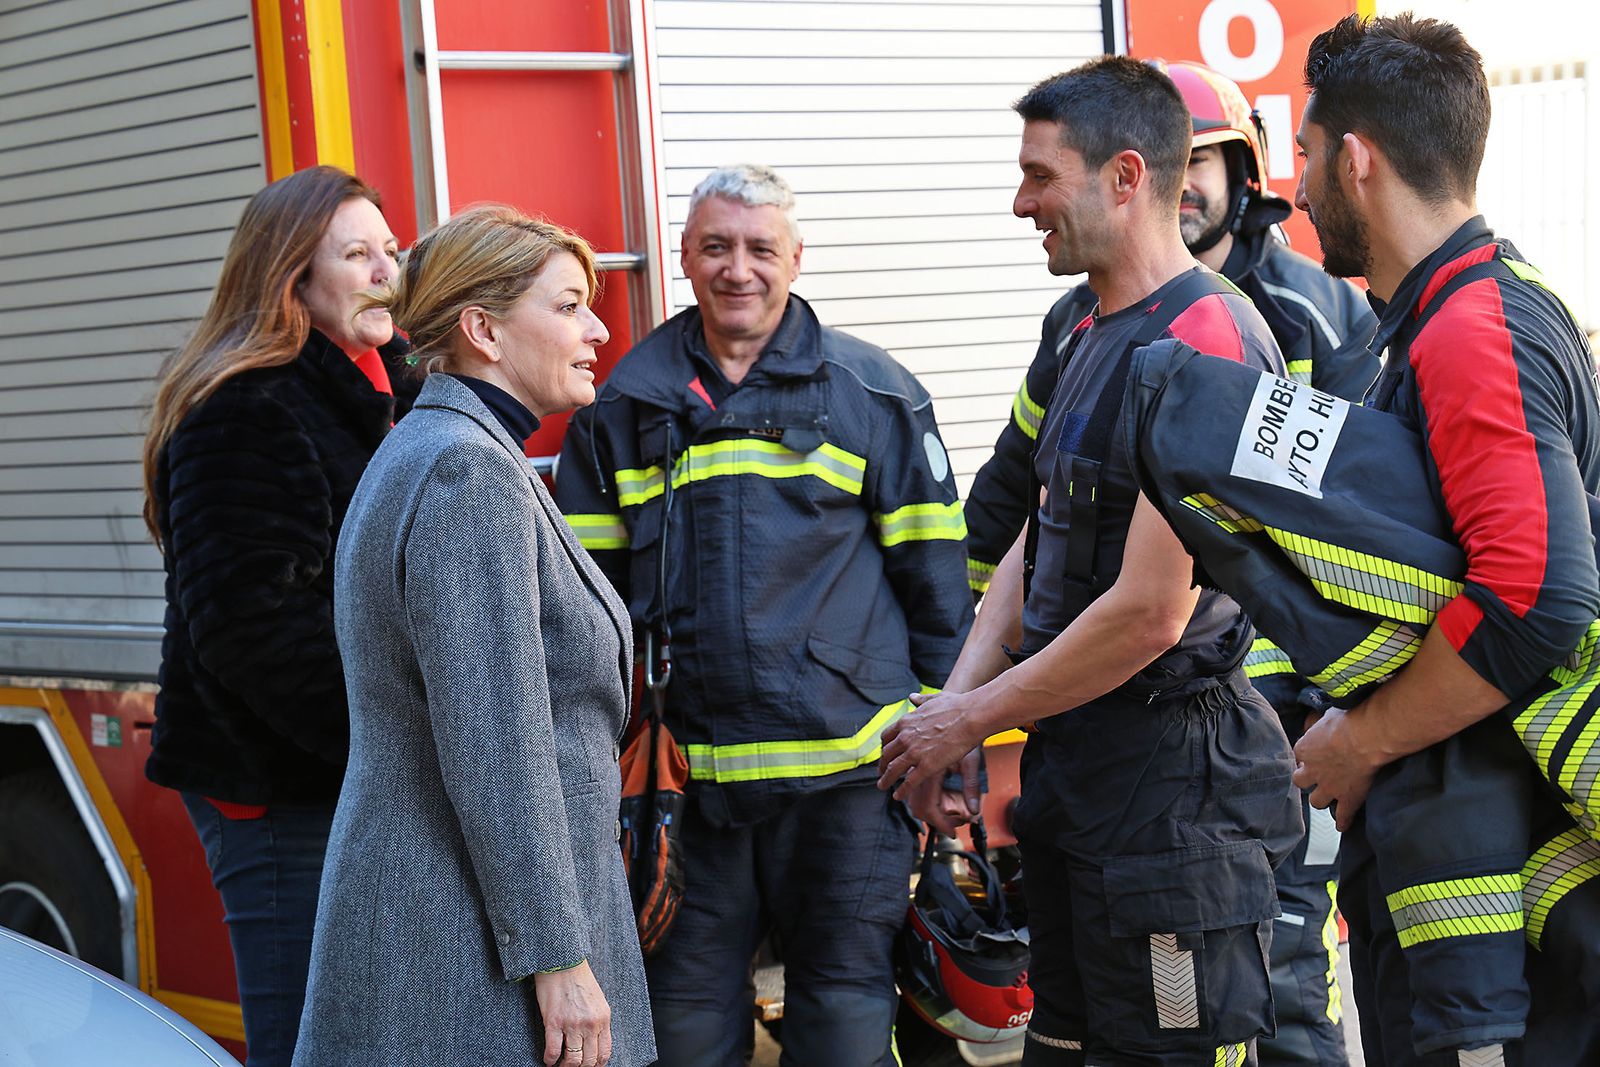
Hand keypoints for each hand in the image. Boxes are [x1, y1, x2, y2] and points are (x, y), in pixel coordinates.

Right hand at [535, 961, 610, 1066]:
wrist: (562, 962)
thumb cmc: (579, 979)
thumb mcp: (598, 1001)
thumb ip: (598, 1021)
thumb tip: (594, 1041)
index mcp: (603, 1019)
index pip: (604, 1052)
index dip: (597, 1065)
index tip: (590, 1066)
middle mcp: (590, 1024)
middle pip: (589, 1060)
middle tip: (573, 1066)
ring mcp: (572, 1024)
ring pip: (573, 1060)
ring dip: (565, 1066)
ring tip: (560, 1065)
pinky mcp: (553, 1022)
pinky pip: (552, 1050)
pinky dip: (549, 1059)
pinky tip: (548, 1059)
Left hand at [877, 690, 981, 802]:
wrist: (970, 716)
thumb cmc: (956, 706)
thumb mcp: (933, 698)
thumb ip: (921, 700)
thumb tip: (912, 697)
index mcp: (906, 722)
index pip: (887, 737)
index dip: (884, 747)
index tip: (885, 753)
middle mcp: (905, 737)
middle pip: (886, 755)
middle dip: (882, 765)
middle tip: (881, 772)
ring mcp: (914, 752)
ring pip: (893, 770)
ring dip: (886, 780)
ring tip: (883, 786)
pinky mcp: (926, 766)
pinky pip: (909, 781)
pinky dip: (902, 790)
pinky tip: (898, 796)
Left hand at [1293, 705, 1379, 830]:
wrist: (1368, 736)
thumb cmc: (1349, 719)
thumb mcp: (1327, 715)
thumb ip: (1319, 723)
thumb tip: (1316, 722)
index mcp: (1305, 749)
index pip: (1298, 756)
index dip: (1306, 757)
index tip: (1313, 755)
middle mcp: (1313, 771)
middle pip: (1300, 782)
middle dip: (1306, 780)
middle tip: (1315, 777)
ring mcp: (1330, 787)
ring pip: (1316, 801)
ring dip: (1321, 799)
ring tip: (1328, 797)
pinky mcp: (1348, 798)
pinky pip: (1343, 816)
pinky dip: (1343, 821)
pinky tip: (1342, 826)